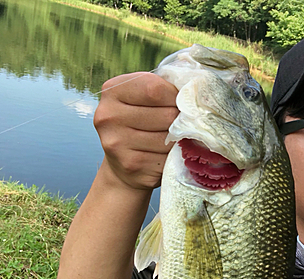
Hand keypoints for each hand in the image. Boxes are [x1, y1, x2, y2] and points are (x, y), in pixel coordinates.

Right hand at [93, 72, 178, 190]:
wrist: (122, 165)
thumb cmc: (141, 123)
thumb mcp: (144, 98)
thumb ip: (162, 89)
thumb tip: (195, 92)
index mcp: (112, 91)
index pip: (155, 89)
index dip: (177, 96)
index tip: (182, 102)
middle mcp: (108, 116)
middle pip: (166, 115)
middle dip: (181, 120)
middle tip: (180, 124)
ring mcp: (116, 143)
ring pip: (169, 138)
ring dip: (179, 140)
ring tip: (173, 140)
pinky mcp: (130, 165)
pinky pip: (166, 158)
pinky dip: (173, 157)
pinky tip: (166, 156)